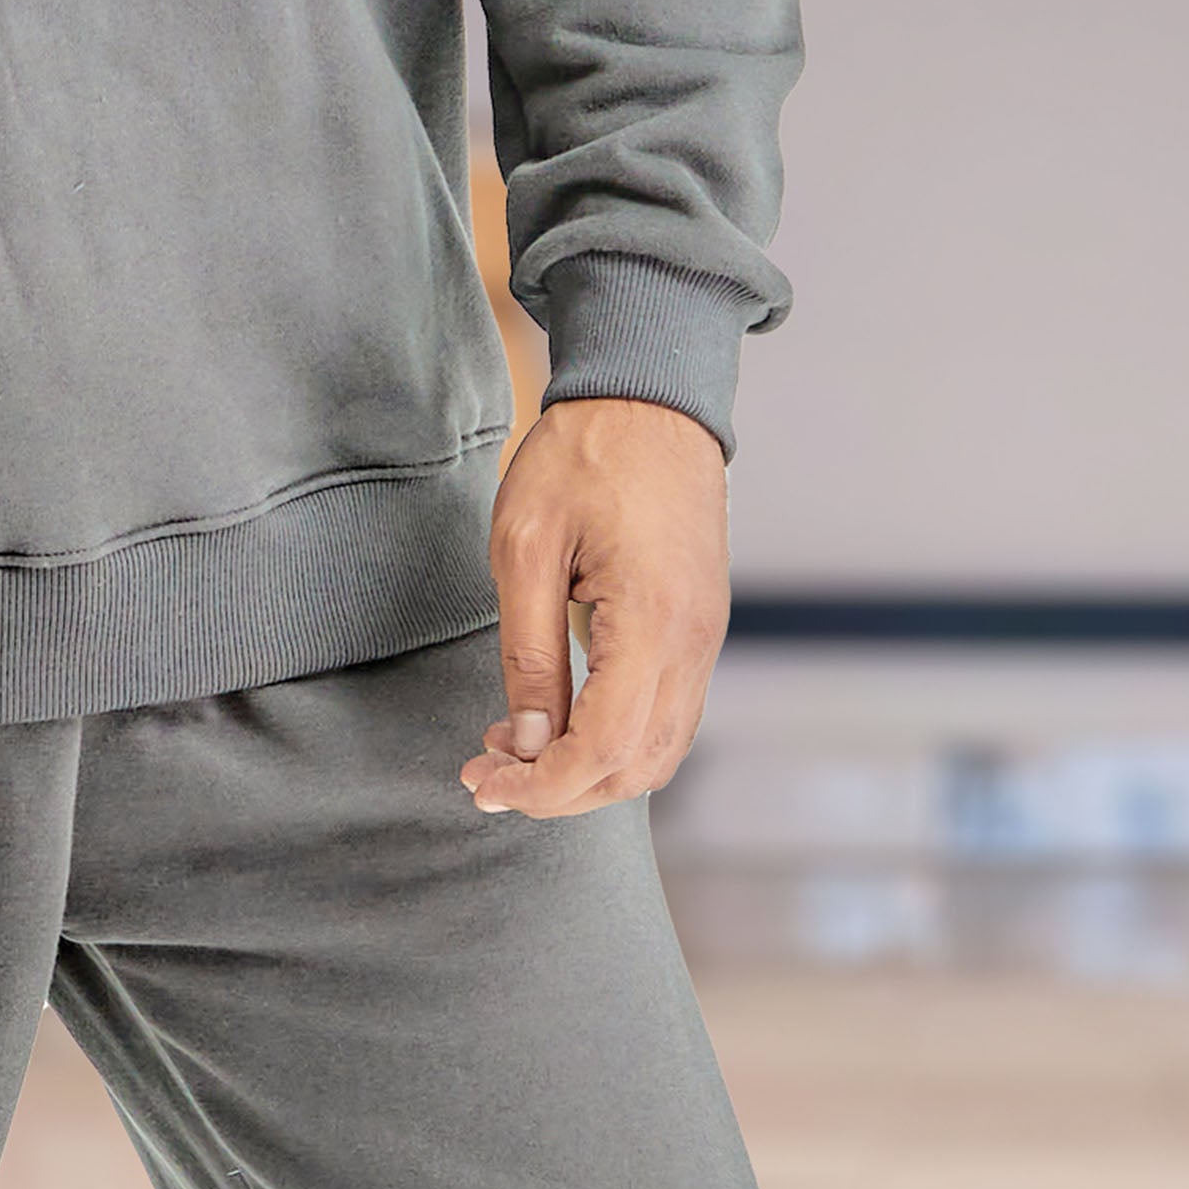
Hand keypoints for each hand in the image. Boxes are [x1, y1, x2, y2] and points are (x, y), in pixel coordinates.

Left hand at [460, 397, 728, 821]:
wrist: (651, 398)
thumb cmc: (582, 456)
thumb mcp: (524, 546)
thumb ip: (528, 652)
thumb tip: (525, 740)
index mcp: (652, 622)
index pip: (604, 747)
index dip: (543, 785)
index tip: (483, 782)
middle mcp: (694, 644)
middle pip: (637, 766)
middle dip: (560, 791)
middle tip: (485, 775)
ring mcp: (704, 640)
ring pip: (658, 751)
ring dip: (588, 771)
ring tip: (512, 750)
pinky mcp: (699, 630)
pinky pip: (667, 715)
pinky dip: (614, 740)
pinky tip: (557, 721)